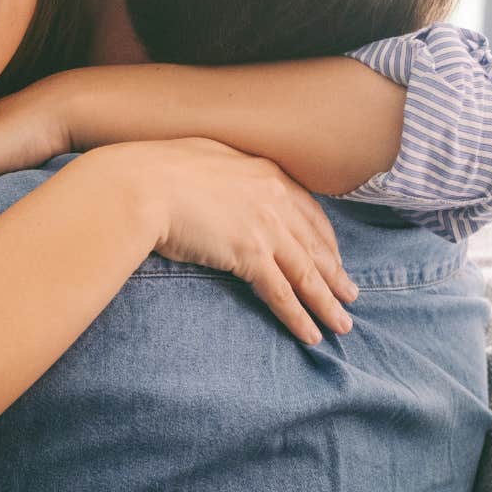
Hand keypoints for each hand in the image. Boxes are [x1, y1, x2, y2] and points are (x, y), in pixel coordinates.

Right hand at [99, 138, 357, 342]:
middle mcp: (274, 198)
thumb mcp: (202, 157)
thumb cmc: (156, 170)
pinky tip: (312, 334)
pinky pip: (282, 292)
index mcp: (265, 173)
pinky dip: (299, 316)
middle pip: (315, 244)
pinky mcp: (249, 254)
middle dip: (335, 274)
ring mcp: (265, 226)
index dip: (325, 240)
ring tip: (342, 325)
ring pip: (307, 273)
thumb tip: (220, 183)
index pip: (308, 211)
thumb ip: (225, 173)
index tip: (334, 258)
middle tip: (351, 296)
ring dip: (327, 302)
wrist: (139, 184)